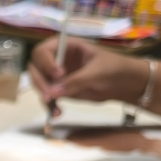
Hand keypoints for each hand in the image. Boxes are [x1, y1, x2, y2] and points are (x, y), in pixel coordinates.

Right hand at [28, 36, 145, 105]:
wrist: (124, 84)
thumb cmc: (114, 68)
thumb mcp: (96, 72)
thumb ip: (75, 81)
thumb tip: (52, 92)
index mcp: (66, 46)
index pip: (43, 51)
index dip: (45, 62)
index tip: (58, 75)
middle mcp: (57, 59)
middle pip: (36, 68)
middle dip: (40, 82)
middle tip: (49, 96)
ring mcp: (57, 76)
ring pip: (39, 84)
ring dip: (43, 96)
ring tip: (54, 108)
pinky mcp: (60, 90)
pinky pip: (48, 97)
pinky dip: (50, 106)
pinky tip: (57, 113)